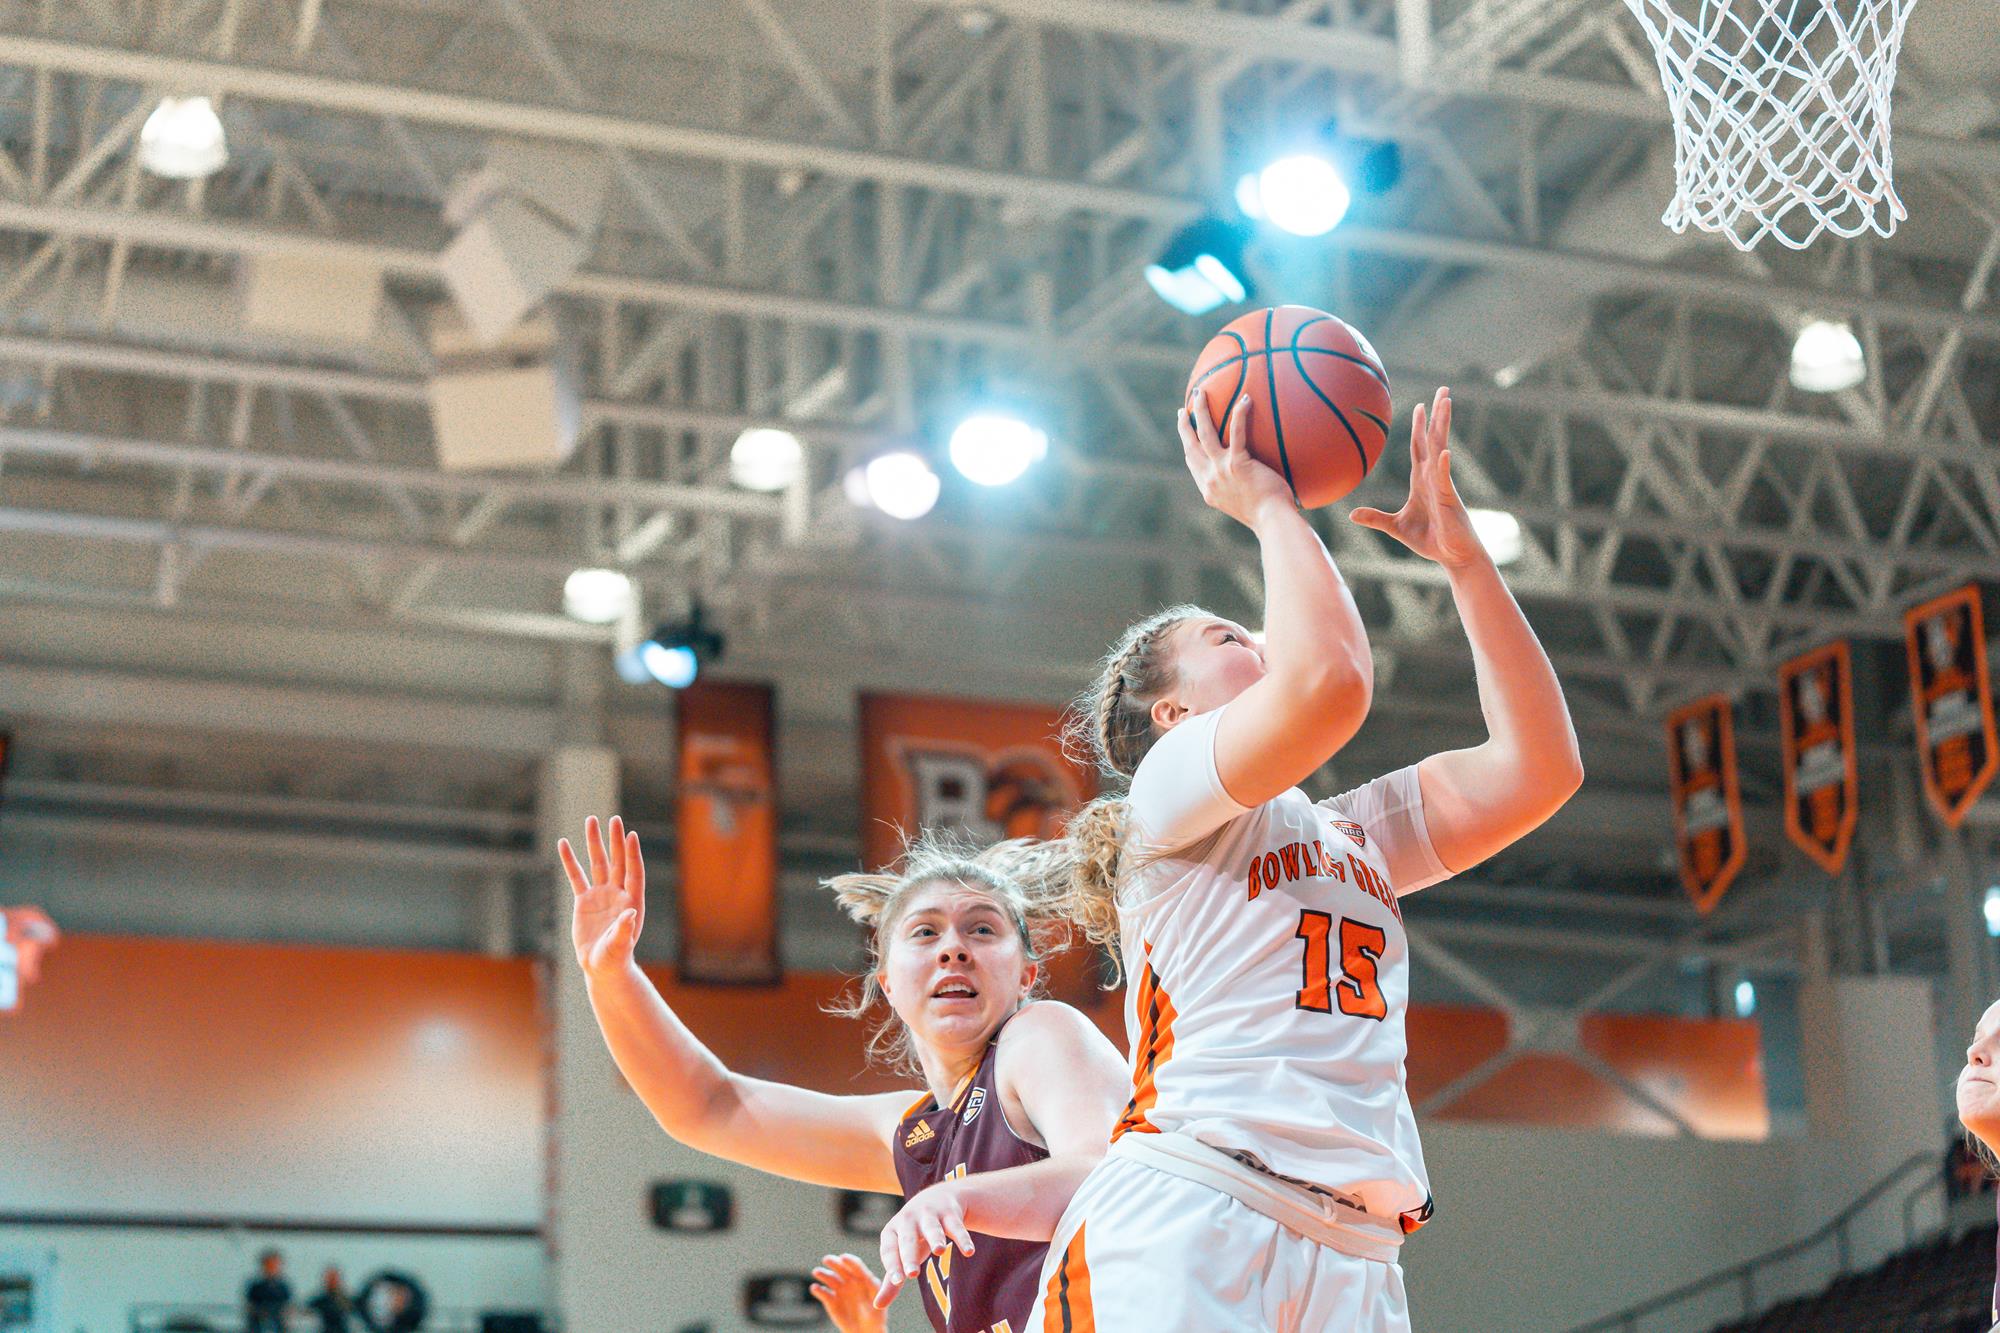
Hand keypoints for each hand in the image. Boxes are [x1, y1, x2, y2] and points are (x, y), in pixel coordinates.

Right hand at [558, 815, 644, 979]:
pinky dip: (570, 860)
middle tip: (614, 820)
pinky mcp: (584, 900)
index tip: (630, 835)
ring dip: (595, 843)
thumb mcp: (620, 945)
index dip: (632, 854)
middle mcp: (618, 893)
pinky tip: (563, 843)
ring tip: (591, 821)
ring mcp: (601, 894)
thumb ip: (624, 930)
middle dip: (616, 841)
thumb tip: (630, 914)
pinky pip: (576, 876)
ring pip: (598, 863)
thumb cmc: (615, 957)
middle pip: (618, 861)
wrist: (601, 966)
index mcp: (632, 901)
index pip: (633, 872)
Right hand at [811, 1254, 889, 1332]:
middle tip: (826, 1259)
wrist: (864, 1330)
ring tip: (817, 1272)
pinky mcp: (831, 1300)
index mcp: (864, 1279)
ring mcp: (840, 1289)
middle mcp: (851, 1281)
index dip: (850, 1261)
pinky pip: (824, 1293)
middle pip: (842, 1269)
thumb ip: (874, 1300)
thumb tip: (874, 1296)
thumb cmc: (875, 1318)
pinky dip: (818, 1290)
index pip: (857, 1267)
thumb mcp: (878, 1308)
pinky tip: (815, 1288)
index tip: (843, 1257)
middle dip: (834, 1263)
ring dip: (823, 1274)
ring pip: (830, 1278)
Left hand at [873, 1179, 974, 1308]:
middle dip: (909, 1255)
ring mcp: (929, 1214)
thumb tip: (877, 1305)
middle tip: (912, 1275)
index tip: (897, 1281)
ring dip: (935, 1238)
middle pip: (908, 1240)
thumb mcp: (902, 1253)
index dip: (893, 1264)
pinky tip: (968, 1252)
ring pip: (932, 1228)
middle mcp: (908, 1220)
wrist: (938, 1198)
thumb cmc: (915, 1234)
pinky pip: (956, 1226)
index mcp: (893, 1231)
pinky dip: (962, 1238)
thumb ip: (892, 1279)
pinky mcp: (949, 1213)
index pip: (889, 1249)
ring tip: (939, 1251)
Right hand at [1178, 391, 1293, 528]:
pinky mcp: (1237, 463)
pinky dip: (1239, 414)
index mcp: (1209, 490)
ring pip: (1204, 434)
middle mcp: (1209, 479)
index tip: (1186, 432)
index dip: (1188, 445)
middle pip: (1190, 446)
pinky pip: (1236, 432)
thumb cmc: (1269, 516)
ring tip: (1200, 392)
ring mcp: (1221, 470)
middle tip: (1183, 408)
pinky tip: (1245, 399)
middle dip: (1184, 425)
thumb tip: (1255, 480)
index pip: (1193, 463)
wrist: (1272, 522)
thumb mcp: (1246, 505)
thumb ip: (1242, 489)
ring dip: (1200, 411)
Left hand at [1350, 387, 1485, 569]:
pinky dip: (1443, 465)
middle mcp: (1434, 477)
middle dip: (1437, 415)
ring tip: (1446, 404)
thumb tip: (1352, 514)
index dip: (1419, 426)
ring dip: (1442, 426)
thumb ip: (1375, 518)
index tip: (1420, 406)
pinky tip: (1443, 451)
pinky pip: (1444, 480)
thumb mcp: (1396, 527)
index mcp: (1422, 480)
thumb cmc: (1430, 540)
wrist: (1453, 557)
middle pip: (1434, 439)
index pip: (1420, 447)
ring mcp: (1442, 486)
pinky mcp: (1448, 501)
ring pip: (1441, 450)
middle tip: (1443, 390)